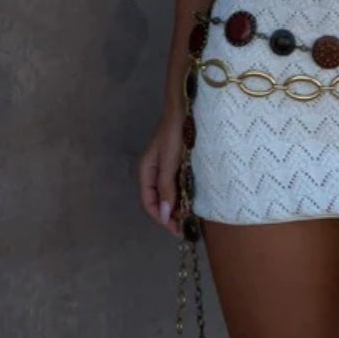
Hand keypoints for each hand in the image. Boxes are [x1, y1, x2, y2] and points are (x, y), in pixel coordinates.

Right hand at [138, 107, 185, 238]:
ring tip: (190, 218)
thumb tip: (164, 215)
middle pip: (158, 200)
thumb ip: (166, 187)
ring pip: (168, 193)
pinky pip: (176, 183)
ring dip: (177, 206)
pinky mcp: (176, 161)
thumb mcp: (170, 161)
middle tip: (186, 227)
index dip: (160, 218)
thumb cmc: (175, 133)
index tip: (176, 229)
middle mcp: (153, 171)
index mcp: (146, 171)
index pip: (149, 203)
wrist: (185, 107)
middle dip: (169, 215)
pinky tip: (192, 200)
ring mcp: (165, 166)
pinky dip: (182, 194)